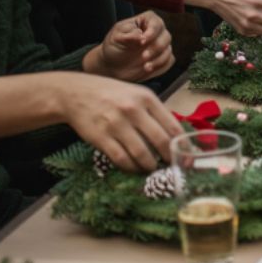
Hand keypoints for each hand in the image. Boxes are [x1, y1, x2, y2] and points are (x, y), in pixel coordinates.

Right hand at [52, 73, 181, 171]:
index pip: (172, 125)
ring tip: (152, 168)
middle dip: (169, 158)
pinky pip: (121, 159)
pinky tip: (135, 168)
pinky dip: (131, 168)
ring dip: (150, 166)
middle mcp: (133, 110)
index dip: (182, 144)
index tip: (186, 155)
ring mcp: (116, 124)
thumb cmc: (111, 94)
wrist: (75, 94)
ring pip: (142, 154)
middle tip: (171, 165)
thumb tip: (175, 134)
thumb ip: (154, 111)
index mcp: (146, 98)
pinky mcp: (100, 137)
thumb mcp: (136, 94)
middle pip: (160, 141)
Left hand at [88, 11, 173, 82]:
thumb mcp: (115, 38)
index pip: (156, 23)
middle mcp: (156, 32)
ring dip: (158, 60)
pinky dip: (160, 66)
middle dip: (155, 48)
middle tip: (143, 57)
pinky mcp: (163, 59)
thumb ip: (128, 34)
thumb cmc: (113, 47)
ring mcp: (160, 45)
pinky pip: (168, 61)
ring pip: (168, 50)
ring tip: (145, 67)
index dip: (152, 32)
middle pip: (166, 37)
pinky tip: (148, 69)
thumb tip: (140, 34)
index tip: (142, 42)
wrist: (112, 66)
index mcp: (145, 21)